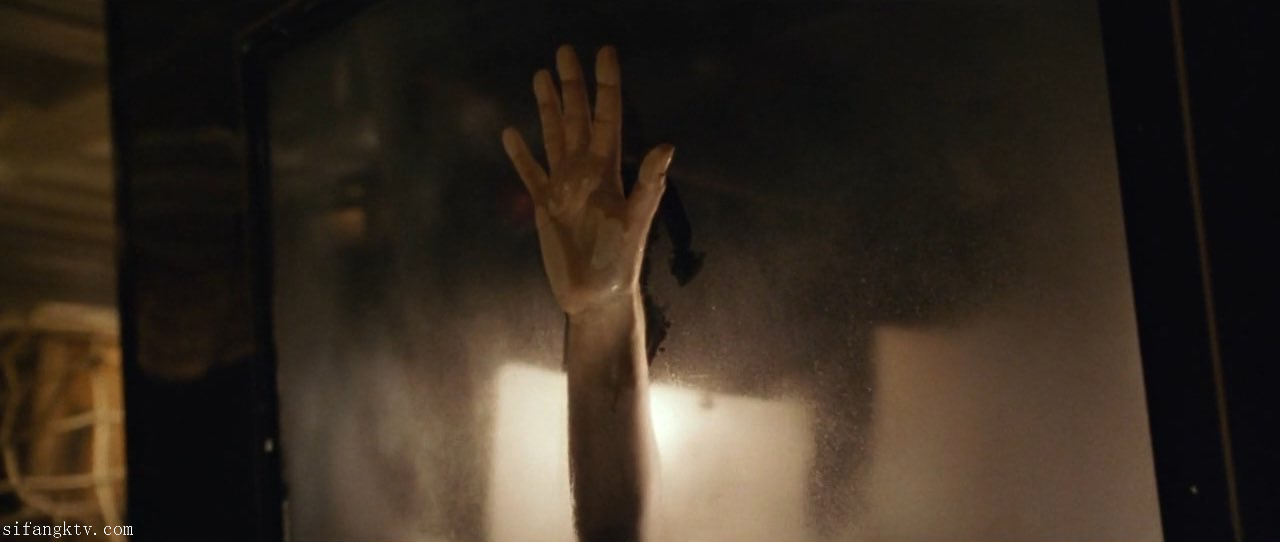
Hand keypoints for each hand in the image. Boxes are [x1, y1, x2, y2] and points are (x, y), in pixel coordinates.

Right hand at [503, 45, 673, 315]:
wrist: (595, 296)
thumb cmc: (619, 261)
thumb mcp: (636, 220)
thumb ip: (649, 183)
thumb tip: (666, 146)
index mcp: (608, 169)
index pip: (608, 116)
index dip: (607, 84)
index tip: (604, 52)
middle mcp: (585, 170)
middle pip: (577, 117)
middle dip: (572, 84)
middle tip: (565, 50)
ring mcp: (564, 186)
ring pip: (554, 136)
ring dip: (548, 107)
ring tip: (540, 76)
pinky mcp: (544, 206)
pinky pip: (531, 173)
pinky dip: (521, 154)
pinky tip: (511, 132)